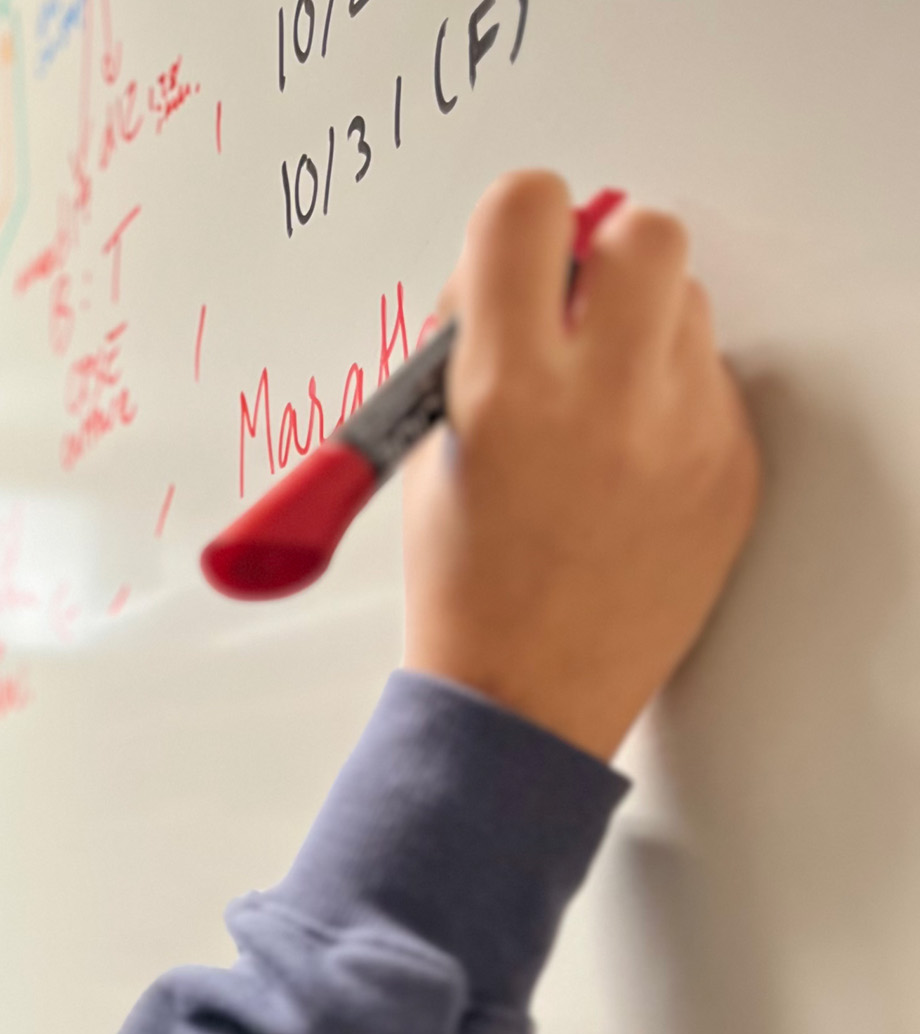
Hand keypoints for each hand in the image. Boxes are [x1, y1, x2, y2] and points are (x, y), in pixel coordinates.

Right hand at [401, 171, 761, 759]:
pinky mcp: (731, 467)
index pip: (529, 207)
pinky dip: (669, 405)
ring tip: (594, 413)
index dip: (517, 227)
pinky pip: (712, 384)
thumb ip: (470, 348)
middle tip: (572, 317)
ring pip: (686, 305)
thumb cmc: (464, 590)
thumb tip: (510, 275)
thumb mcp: (428, 454)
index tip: (516, 259)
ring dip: (640, 332)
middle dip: (602, 259)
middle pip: (642, 231)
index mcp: (506, 389)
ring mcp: (682, 433)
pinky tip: (625, 470)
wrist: (524, 701)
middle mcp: (604, 398)